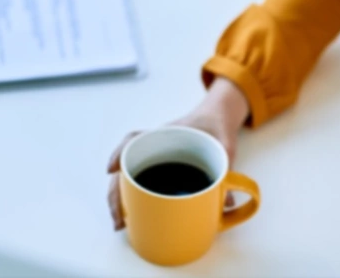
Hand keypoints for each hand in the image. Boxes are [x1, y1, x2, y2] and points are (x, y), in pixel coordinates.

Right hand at [106, 77, 249, 229]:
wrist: (219, 116)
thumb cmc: (217, 126)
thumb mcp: (225, 144)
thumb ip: (227, 168)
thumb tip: (226, 203)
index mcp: (167, 134)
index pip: (135, 139)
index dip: (120, 153)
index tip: (112, 170)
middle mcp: (156, 147)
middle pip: (126, 166)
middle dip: (116, 192)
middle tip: (119, 217)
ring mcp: (156, 158)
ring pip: (129, 177)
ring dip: (121, 198)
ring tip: (122, 223)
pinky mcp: (162, 170)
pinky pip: (142, 183)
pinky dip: (133, 199)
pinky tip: (132, 216)